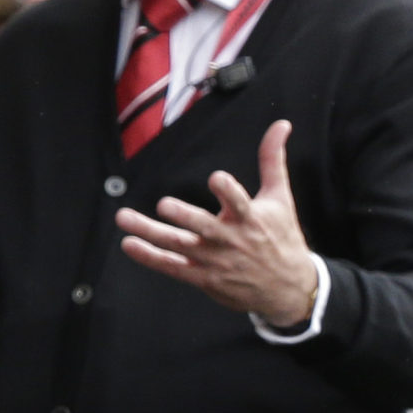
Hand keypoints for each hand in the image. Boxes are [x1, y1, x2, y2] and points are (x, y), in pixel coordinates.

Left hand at [115, 120, 318, 325]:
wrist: (288, 287)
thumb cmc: (281, 236)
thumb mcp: (281, 198)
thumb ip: (273, 160)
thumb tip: (281, 124)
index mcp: (251, 218)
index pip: (240, 203)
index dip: (229, 191)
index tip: (217, 179)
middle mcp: (232, 239)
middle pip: (204, 227)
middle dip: (185, 216)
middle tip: (165, 204)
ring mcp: (216, 260)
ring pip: (180, 246)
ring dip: (151, 233)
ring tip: (125, 218)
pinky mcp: (205, 277)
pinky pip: (173, 266)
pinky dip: (150, 257)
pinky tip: (130, 244)